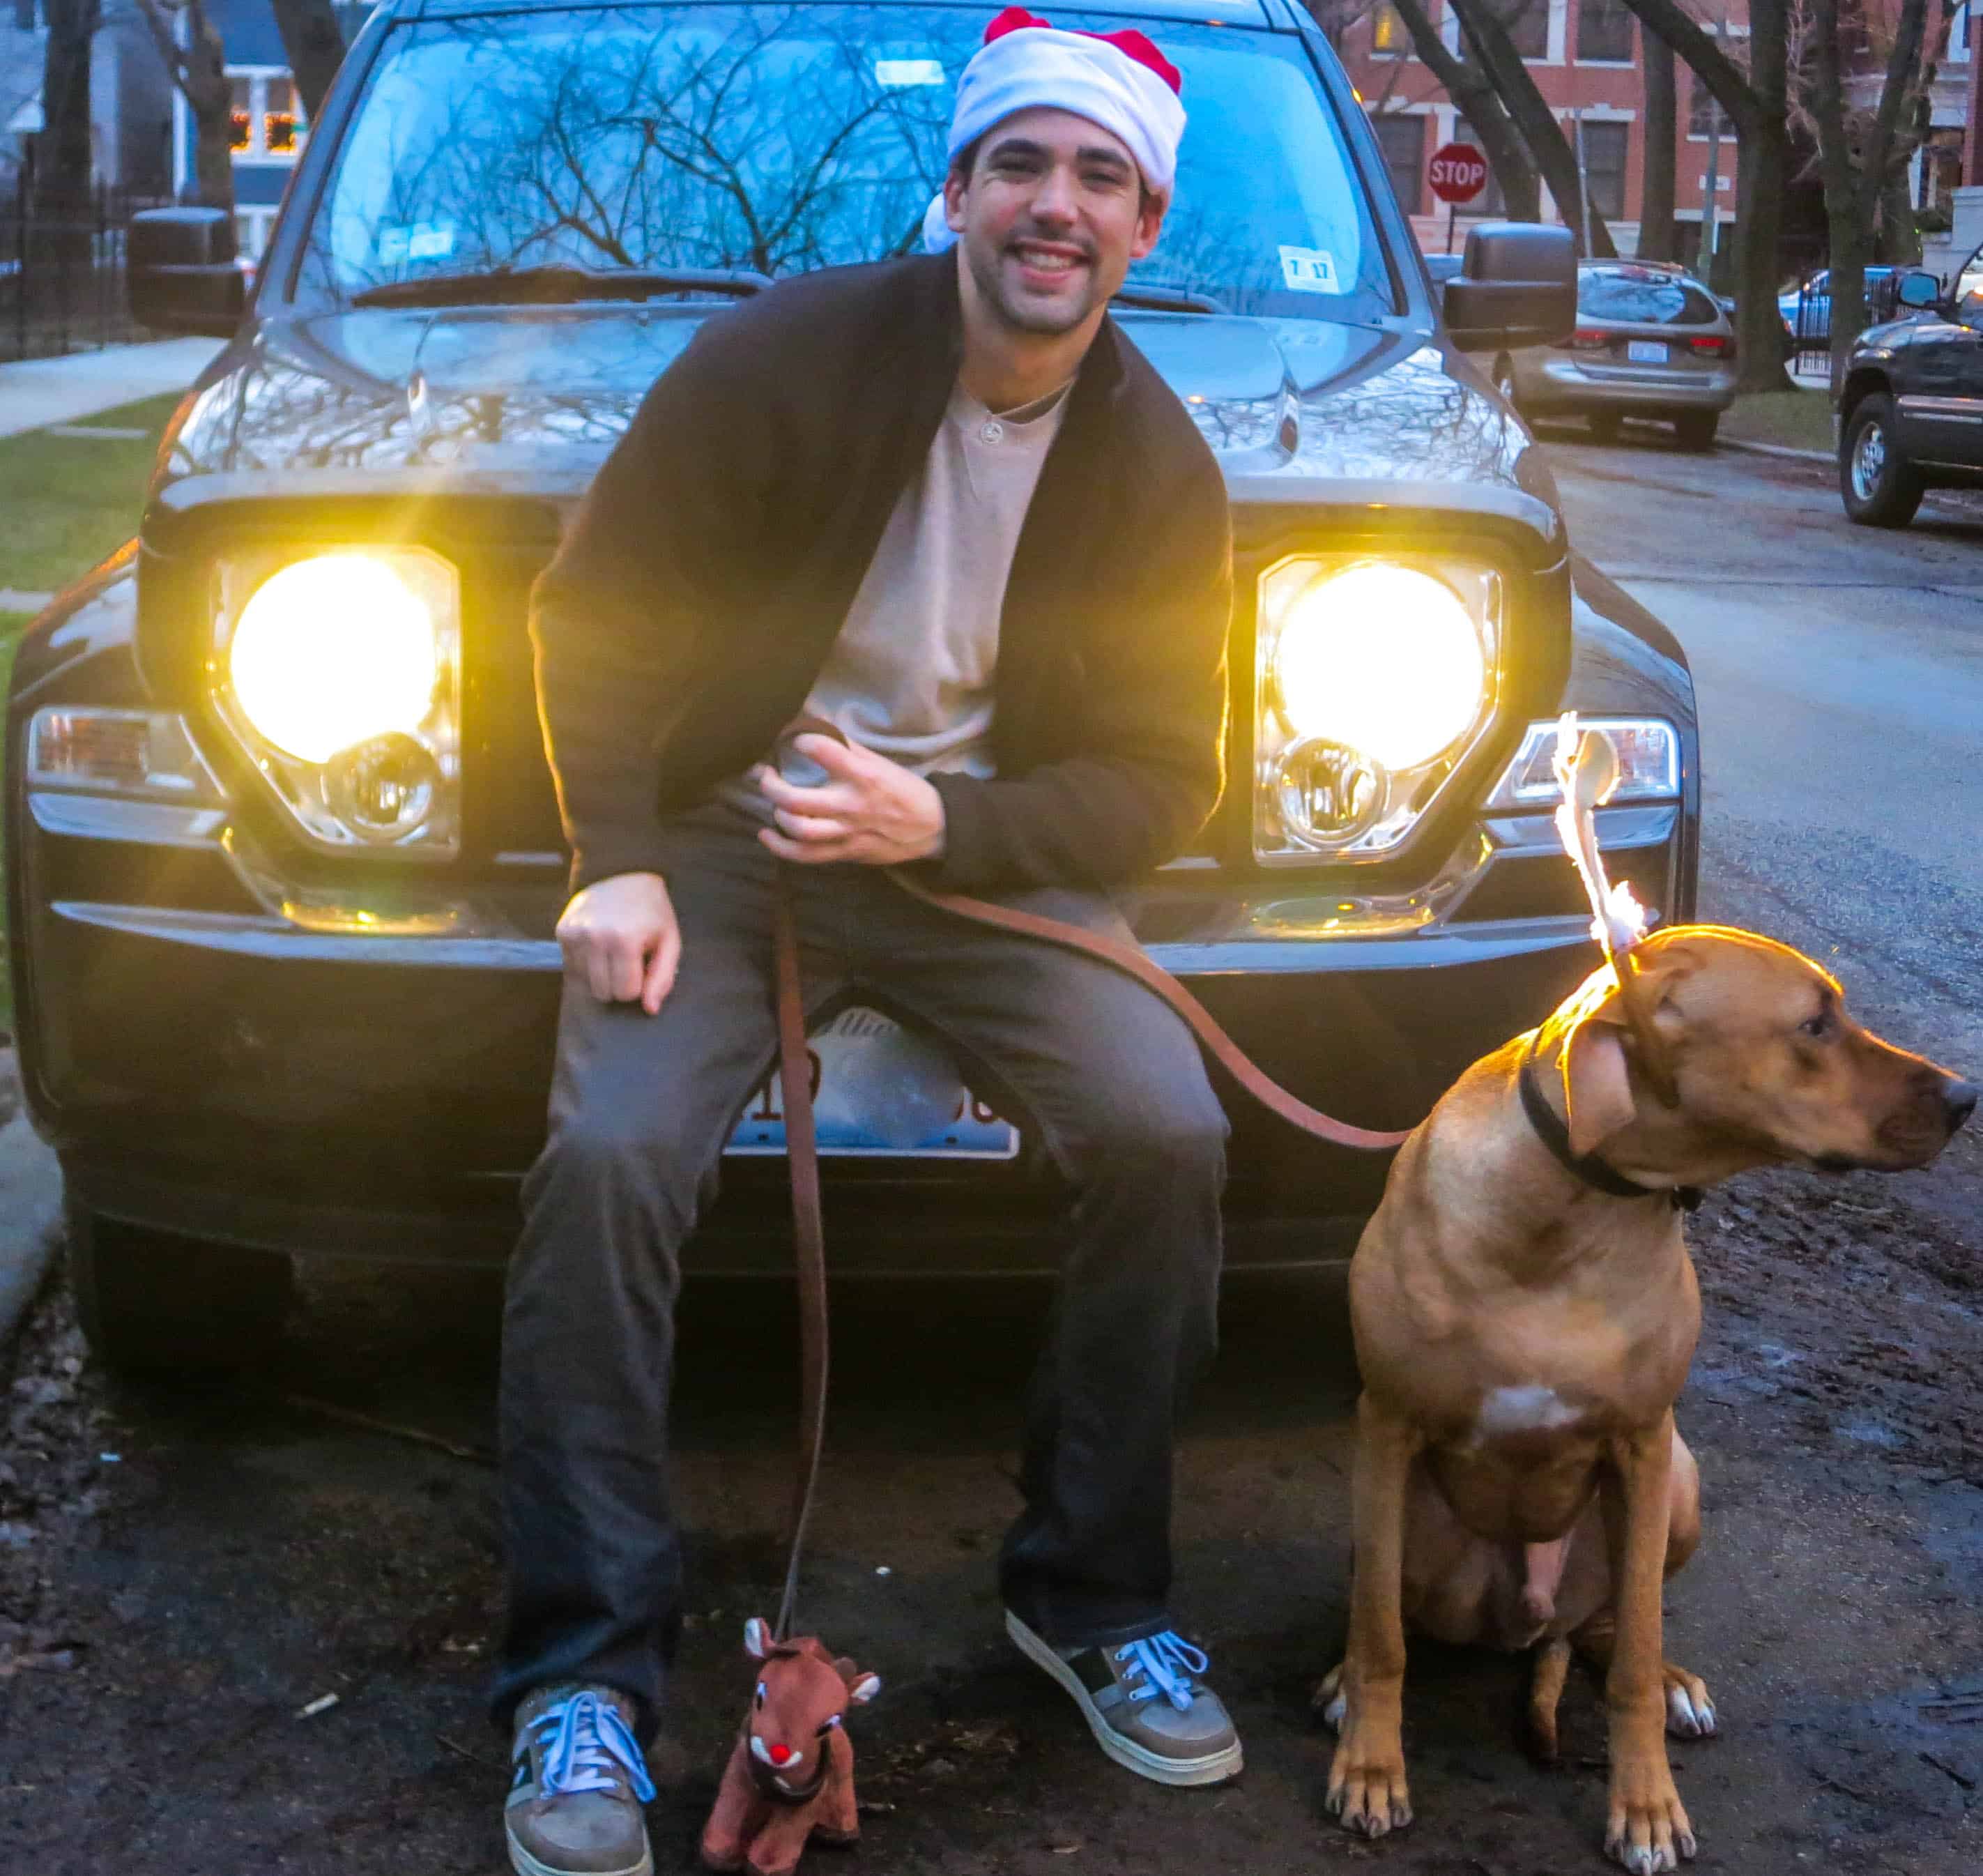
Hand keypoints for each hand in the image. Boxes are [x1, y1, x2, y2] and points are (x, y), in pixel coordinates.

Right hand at [556, 871, 680, 1013]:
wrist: (623, 873)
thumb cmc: (652, 911)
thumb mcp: (669, 941)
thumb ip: (663, 978)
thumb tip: (650, 1010)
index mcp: (625, 940)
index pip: (626, 993)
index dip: (638, 985)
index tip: (643, 965)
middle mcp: (595, 937)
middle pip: (604, 993)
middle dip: (619, 984)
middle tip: (628, 960)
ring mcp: (575, 933)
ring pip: (586, 985)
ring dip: (602, 975)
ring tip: (613, 951)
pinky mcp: (562, 930)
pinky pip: (572, 969)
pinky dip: (586, 964)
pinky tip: (598, 946)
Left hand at [752, 733, 945, 865]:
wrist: (932, 829)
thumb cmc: (903, 790)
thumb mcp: (879, 762)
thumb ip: (845, 745)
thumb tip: (814, 720)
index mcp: (863, 776)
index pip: (821, 751)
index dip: (801, 742)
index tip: (795, 741)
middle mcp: (851, 805)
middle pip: (796, 799)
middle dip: (771, 786)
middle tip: (766, 775)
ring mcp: (846, 832)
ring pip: (798, 829)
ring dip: (776, 814)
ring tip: (773, 802)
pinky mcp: (845, 852)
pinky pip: (806, 856)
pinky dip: (781, 847)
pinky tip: (767, 835)